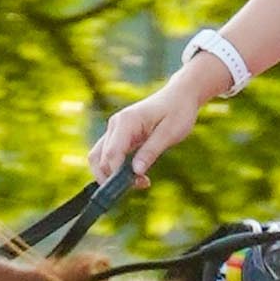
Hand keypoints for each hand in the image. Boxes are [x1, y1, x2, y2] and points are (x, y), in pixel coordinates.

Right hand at [87, 78, 202, 187]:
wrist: (180, 96)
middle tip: (141, 184)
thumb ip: (151, 152)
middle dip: (114, 178)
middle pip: (99, 159)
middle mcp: (115, 125)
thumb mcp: (169, 133)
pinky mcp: (119, 136)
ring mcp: (114, 130)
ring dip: (112, 175)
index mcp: (126, 121)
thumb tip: (136, 172)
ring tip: (138, 181)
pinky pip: (109, 156)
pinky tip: (136, 174)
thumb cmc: (178, 111)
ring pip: (99, 159)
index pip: (111, 154)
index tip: (135, 184)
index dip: (118, 175)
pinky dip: (117, 169)